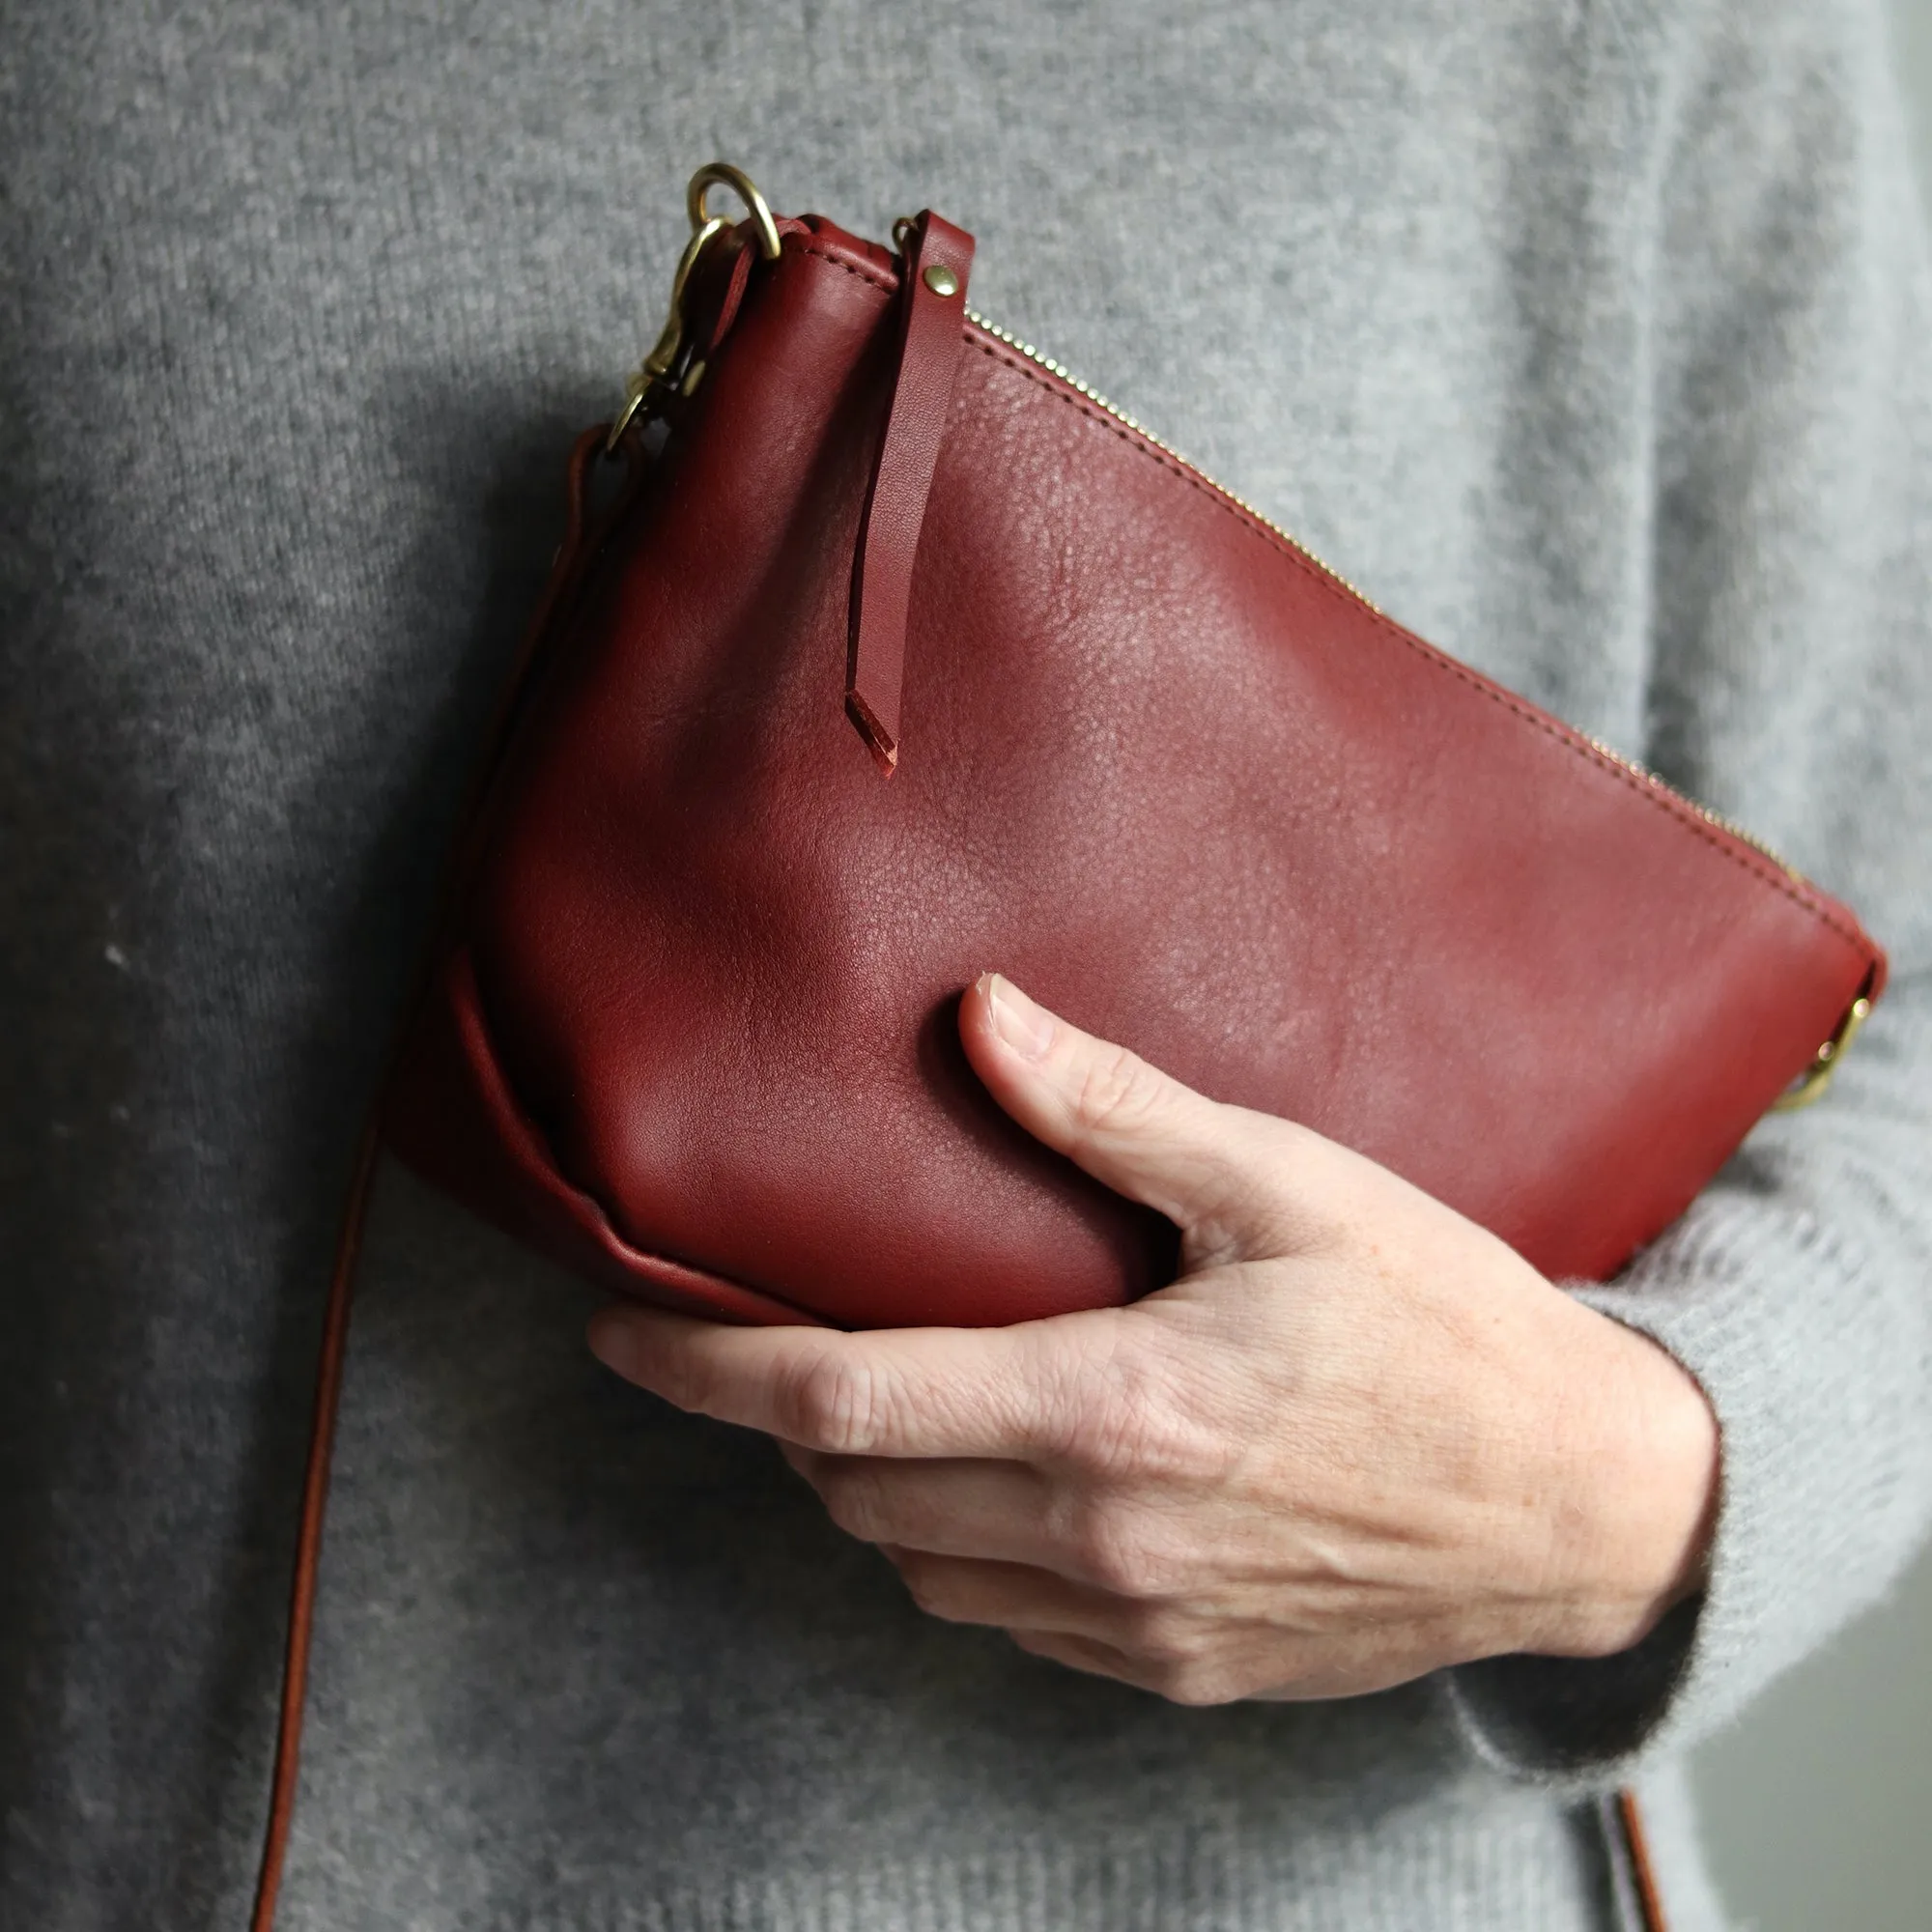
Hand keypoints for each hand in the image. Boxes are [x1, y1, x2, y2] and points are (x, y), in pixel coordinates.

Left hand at [588, 974, 1718, 1704]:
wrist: (1585, 1502)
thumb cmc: (1443, 1324)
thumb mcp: (1286, 1184)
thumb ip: (1112, 1111)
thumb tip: (980, 1020)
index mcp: (1114, 1412)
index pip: (844, 1400)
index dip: (706, 1369)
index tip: (618, 1333)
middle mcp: (1104, 1542)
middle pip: (856, 1492)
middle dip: (784, 1418)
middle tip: (777, 1336)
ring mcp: (1139, 1627)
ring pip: (916, 1573)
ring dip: (868, 1487)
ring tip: (885, 1399)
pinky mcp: (1180, 1675)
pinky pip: (1005, 1625)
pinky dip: (958, 1556)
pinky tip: (1000, 1483)